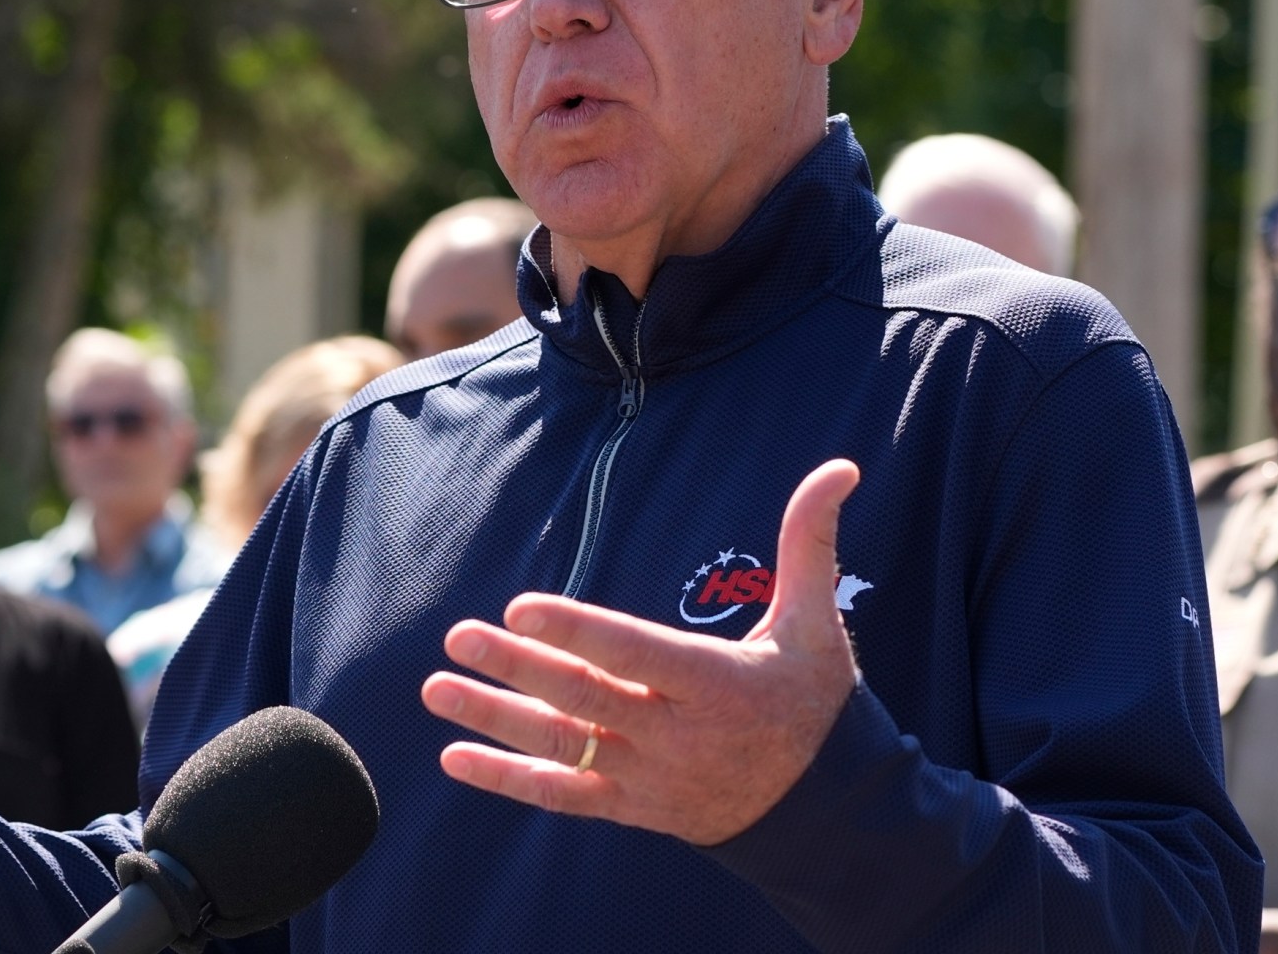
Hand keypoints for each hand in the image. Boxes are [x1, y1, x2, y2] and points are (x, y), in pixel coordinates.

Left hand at [421, 459, 861, 845]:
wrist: (824, 812)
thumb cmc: (815, 701)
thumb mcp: (817, 621)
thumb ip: (811, 541)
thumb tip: (841, 466)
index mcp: (717, 684)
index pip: (634, 653)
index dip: (577, 631)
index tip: (521, 607)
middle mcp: (676, 735)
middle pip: (584, 698)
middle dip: (517, 667)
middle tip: (458, 636)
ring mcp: (648, 777)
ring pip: (561, 747)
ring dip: (494, 719)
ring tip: (437, 687)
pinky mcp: (631, 807)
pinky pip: (561, 797)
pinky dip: (507, 781)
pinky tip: (455, 758)